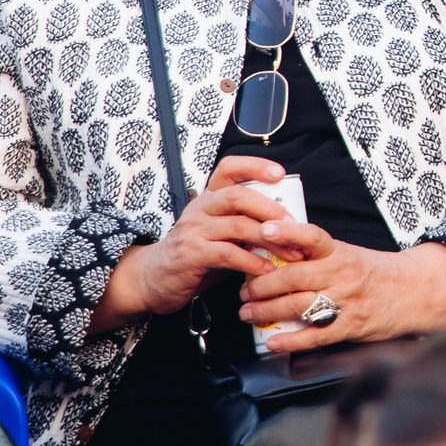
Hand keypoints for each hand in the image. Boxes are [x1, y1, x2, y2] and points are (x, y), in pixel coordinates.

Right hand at [92, 155, 295, 329]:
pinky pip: (227, 254)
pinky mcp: (191, 255)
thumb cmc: (195, 254)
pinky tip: (267, 269)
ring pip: (237, 225)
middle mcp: (200, 208)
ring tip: (290, 251)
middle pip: (237, 195)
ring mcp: (193, 230)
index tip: (280, 173)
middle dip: (270, 208)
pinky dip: (252, 261)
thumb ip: (244, 223)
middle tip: (293, 223)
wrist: (153, 278)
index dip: (255, 166)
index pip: (229, 168)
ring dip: (269, 239)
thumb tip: (286, 222)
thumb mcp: (219, 232)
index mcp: (208, 198)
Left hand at [239, 233, 445, 351]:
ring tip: (248, 314)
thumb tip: (275, 252)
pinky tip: (273, 342)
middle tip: (243, 292)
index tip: (263, 230)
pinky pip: (316, 336)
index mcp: (341, 252)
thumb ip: (316, 255)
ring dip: (267, 312)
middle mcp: (343, 275)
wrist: (414, 291)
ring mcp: (347, 302)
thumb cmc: (374, 272)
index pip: (312, 237)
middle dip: (261, 285)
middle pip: (294, 277)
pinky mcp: (351, 326)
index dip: (287, 232)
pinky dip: (291, 341)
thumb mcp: (349, 254)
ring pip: (299, 306)